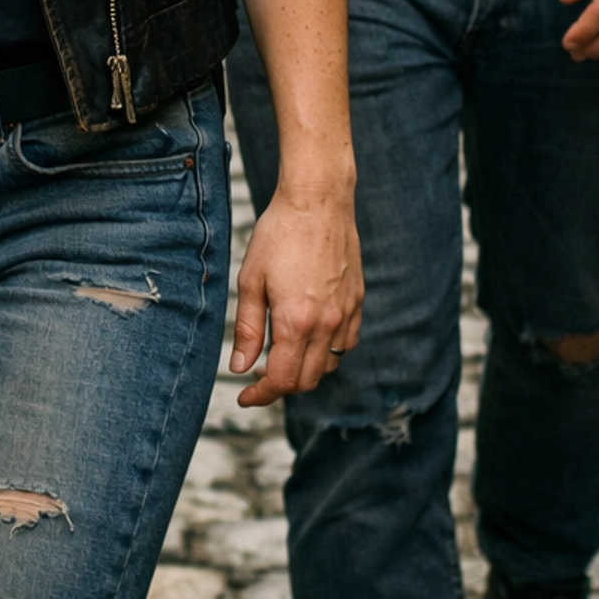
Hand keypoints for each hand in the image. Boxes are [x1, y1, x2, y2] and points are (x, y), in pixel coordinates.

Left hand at [229, 175, 362, 407]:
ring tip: (281, 354)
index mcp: (296, 322)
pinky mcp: (357, 302)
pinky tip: (310, 337)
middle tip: (258, 375)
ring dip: (304, 370)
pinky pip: (346, 343)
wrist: (317, 201)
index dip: (261, 395)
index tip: (245, 397)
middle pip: (306, 380)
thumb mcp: (251, 279)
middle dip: (281, 386)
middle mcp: (326, 325)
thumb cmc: (279, 234)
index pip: (282, 381)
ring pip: (328, 365)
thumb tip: (240, 367)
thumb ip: (247, 328)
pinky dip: (327, 352)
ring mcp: (346, 314)